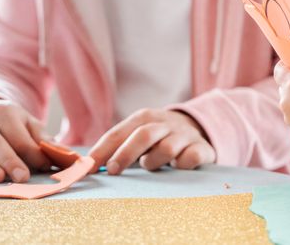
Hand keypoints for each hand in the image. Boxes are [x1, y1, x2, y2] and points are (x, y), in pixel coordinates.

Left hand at [88, 108, 214, 174]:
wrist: (197, 127)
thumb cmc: (158, 136)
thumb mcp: (138, 133)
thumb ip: (117, 146)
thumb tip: (88, 166)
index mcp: (144, 117)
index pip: (119, 133)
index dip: (102, 150)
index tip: (88, 167)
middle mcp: (164, 123)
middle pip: (143, 135)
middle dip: (126, 154)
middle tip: (113, 171)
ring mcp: (184, 135)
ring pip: (166, 149)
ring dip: (154, 162)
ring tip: (151, 165)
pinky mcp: (201, 148)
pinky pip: (190, 158)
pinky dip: (181, 165)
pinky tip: (177, 167)